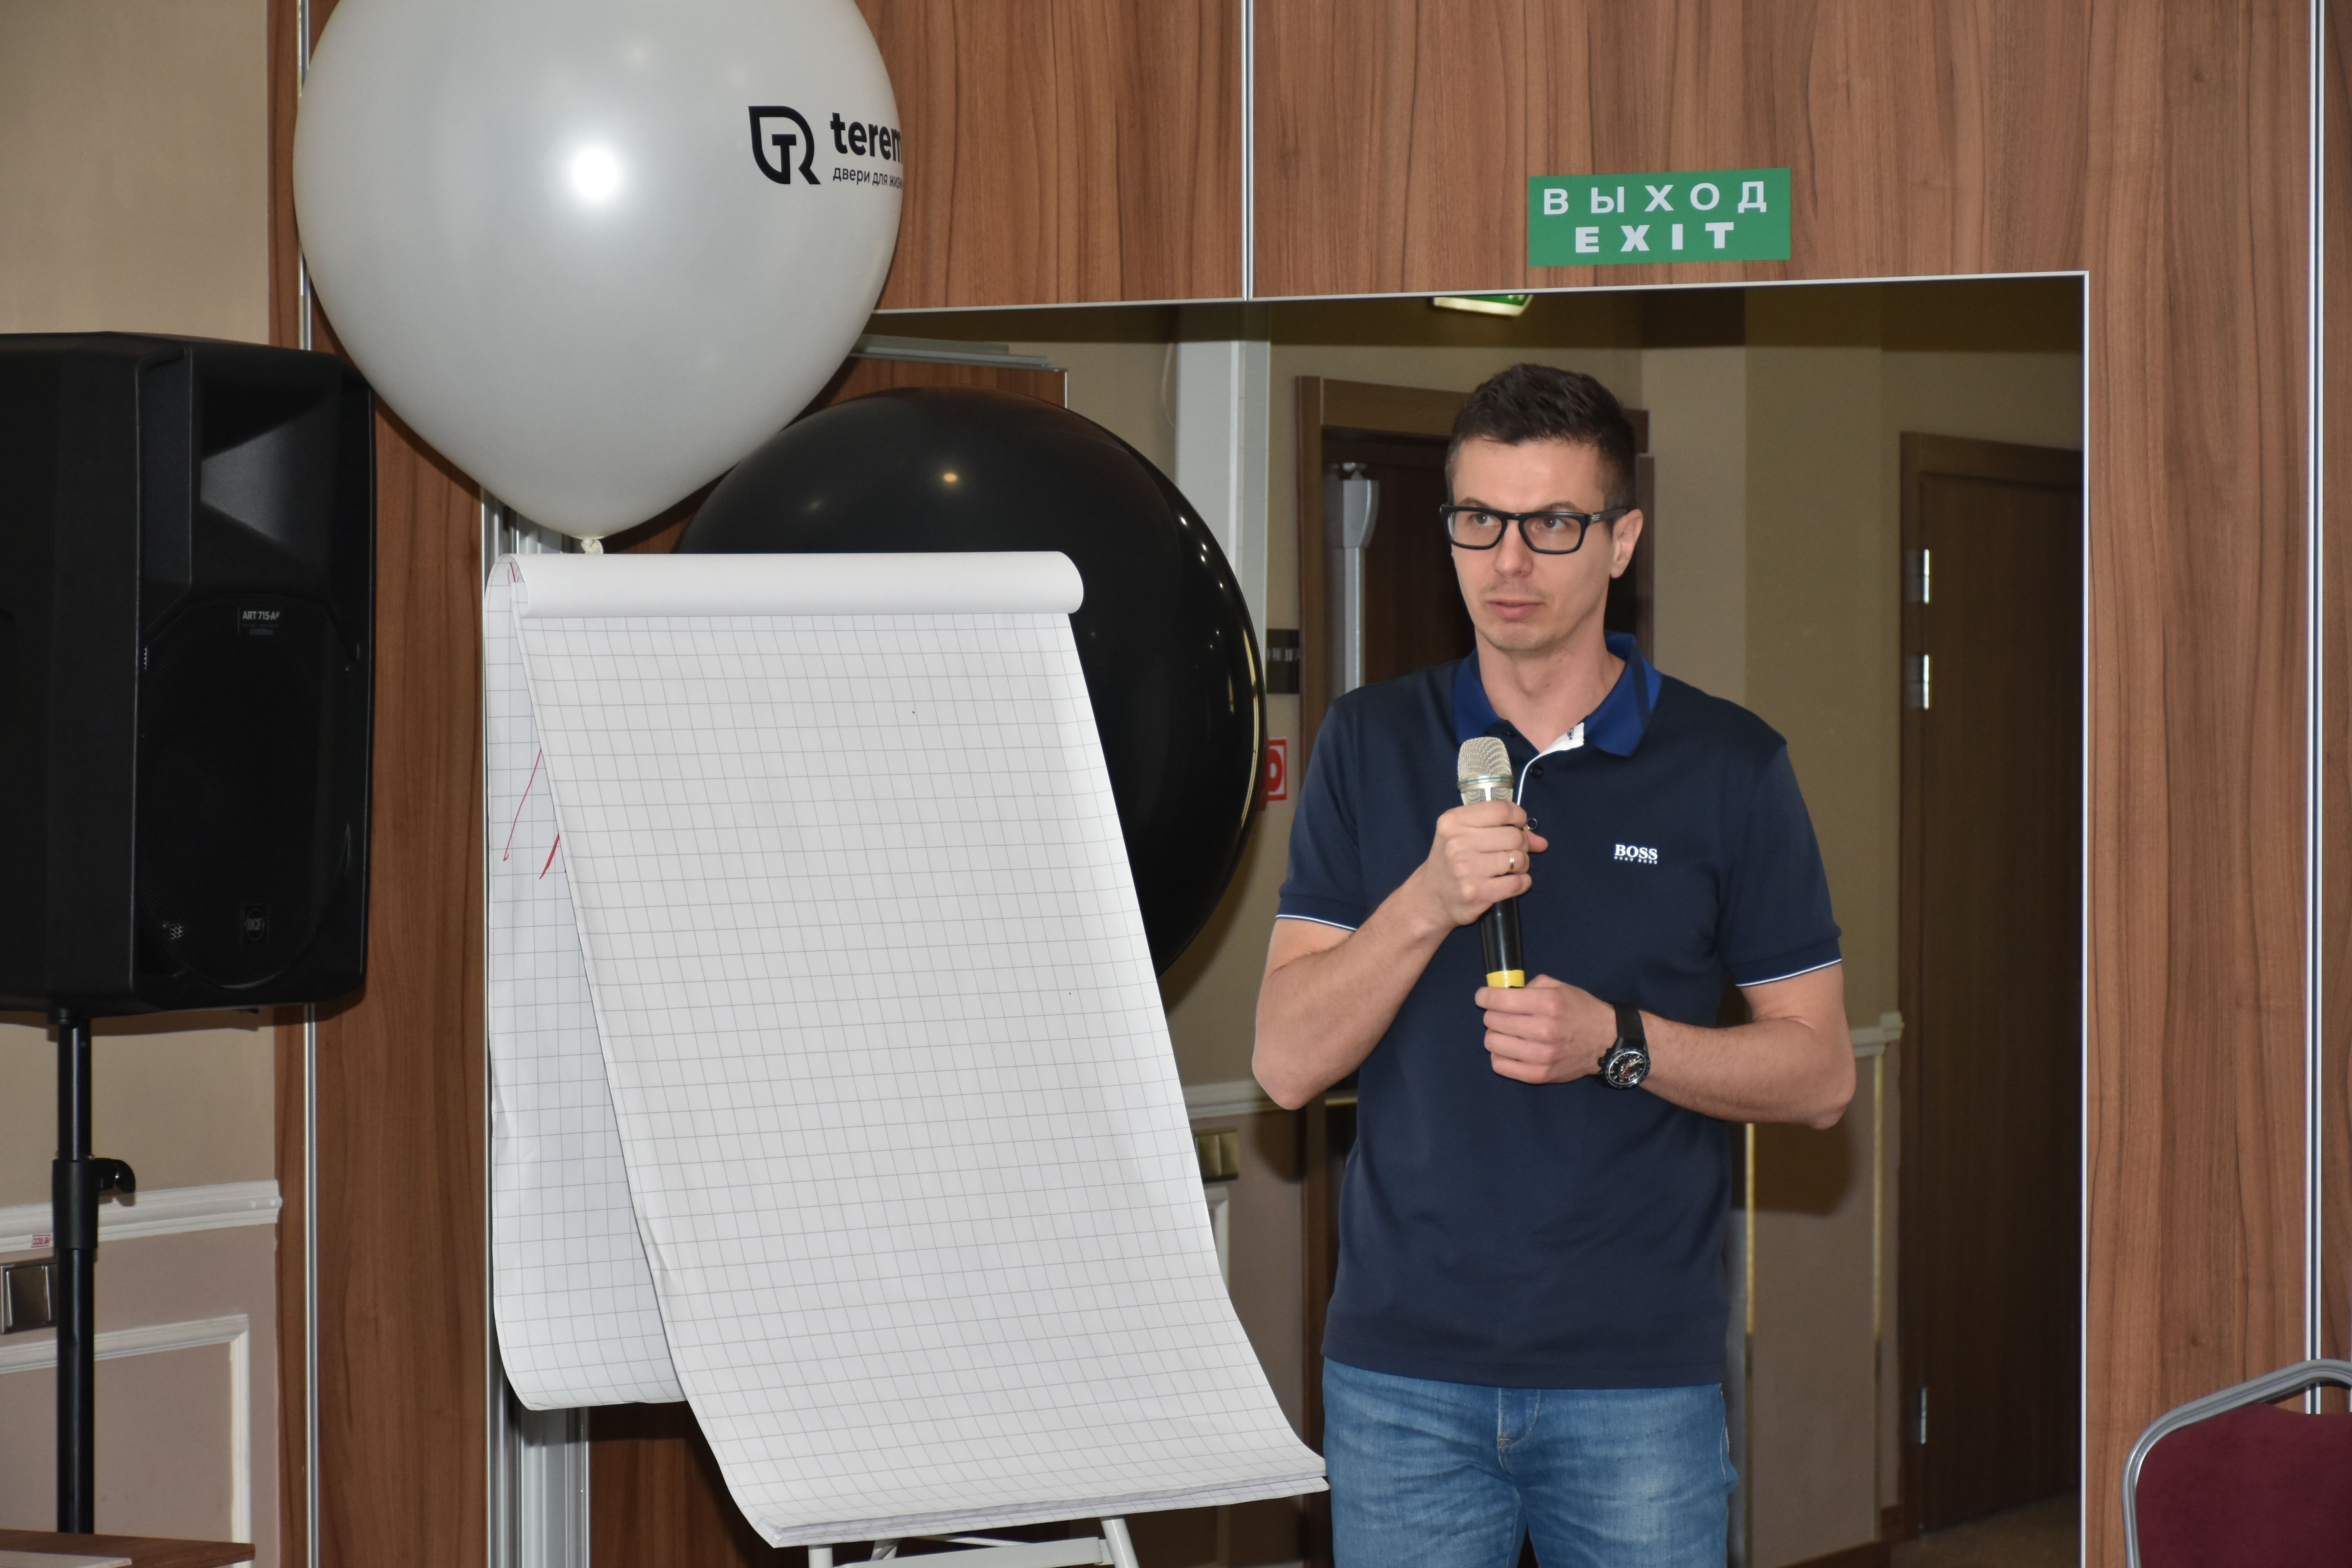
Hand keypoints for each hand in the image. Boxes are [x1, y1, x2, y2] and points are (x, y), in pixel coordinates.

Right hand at [1412, 801, 1548, 930]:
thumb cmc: (1452, 861)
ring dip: (1522, 865)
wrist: (1431, 898)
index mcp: (1453, 822)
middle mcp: (1457, 843)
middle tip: (1512, 852)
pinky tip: (1512, 883)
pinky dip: (1522, 883)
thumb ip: (1502, 829)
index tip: (1518, 825)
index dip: (1519, 816)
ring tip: (1510, 868)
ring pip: (1518, 859)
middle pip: (1514, 835)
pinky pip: (1517, 883)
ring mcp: (1466, 869)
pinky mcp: (1476, 893)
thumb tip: (1540, 842)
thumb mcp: (1465, 835)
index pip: (1501, 809)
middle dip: (1522, 844)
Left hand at [1478, 975, 1615, 1083]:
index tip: (1483, 997)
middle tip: (1502, 1015)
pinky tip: (1509, 1049)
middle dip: (1492, 1015)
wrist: (1607, 1041)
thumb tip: (1504, 993)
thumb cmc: (1581, 1010)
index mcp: (1547, 1004)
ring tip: (1506, 1033)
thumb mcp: (1560, 987)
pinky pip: (1500, 1066)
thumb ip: (1531, 986)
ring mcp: (1541, 1055)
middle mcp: (1543, 1029)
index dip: (1484, 997)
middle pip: (1492, 1021)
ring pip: (1492, 1044)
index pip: (1498, 1000)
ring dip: (1495, 1035)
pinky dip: (1499, 1056)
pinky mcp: (1539, 1075)